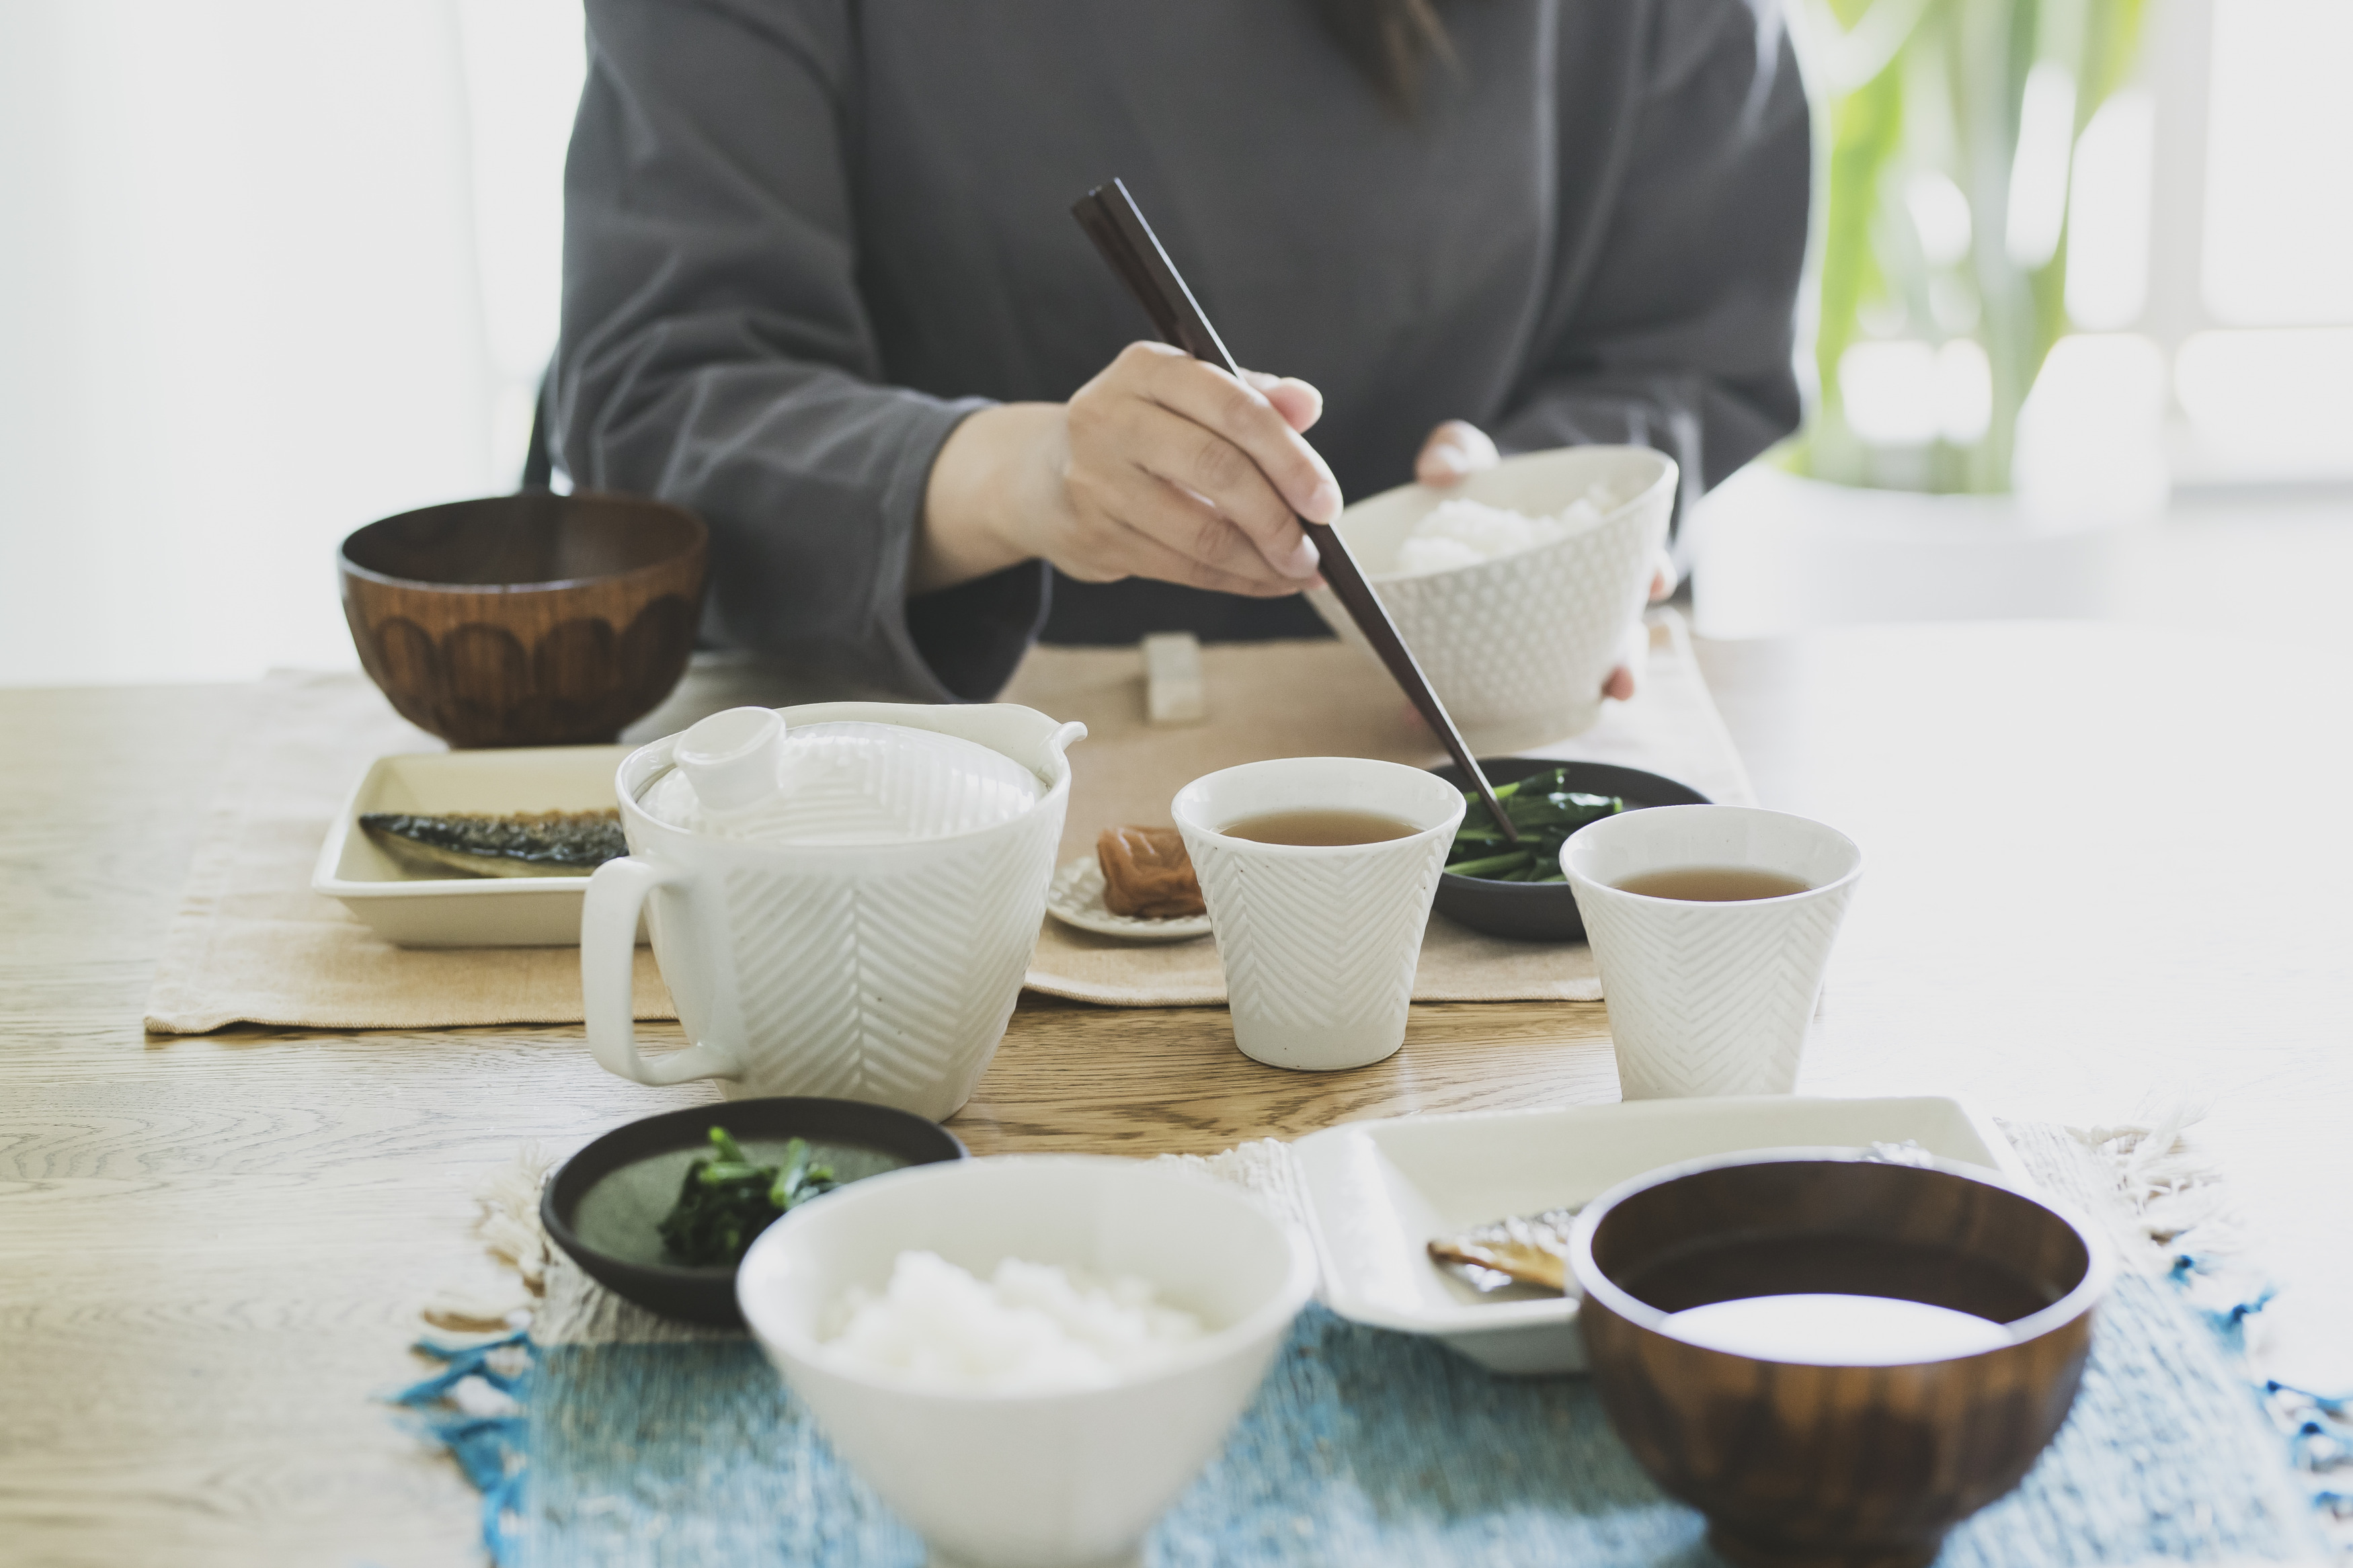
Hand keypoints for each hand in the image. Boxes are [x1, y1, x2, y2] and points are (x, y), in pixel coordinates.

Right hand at [914, 343, 1339, 596]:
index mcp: (1146, 369)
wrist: (1042, 475)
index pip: (1233, 407)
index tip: (1326, 500)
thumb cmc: (1140, 430)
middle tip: (1316, 549)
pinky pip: (1183, 569)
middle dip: (1279, 518)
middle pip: (1217, 469)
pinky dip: (1236, 580)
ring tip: (1299, 570)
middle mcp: (1111, 418)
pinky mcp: (1095, 536)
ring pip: (1201, 532)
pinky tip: (1267, 581)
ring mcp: (1096, 481)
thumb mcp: (1189, 395)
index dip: (1290, 458)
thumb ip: (1251, 396)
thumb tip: (1308, 403)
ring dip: (1262, 561)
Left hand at [1413, 421, 1673, 701]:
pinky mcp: (1506, 655)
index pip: (1637, 556)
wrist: (1451, 518)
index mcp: (1591, 544)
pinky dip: (1469, 708)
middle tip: (1621, 684)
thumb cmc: (1482, 485)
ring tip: (1551, 727)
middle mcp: (1582, 594)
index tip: (1655, 581)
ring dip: (1567, 700)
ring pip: (1572, 671)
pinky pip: (1496, 687)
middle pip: (1620, 631)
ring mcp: (1550, 629)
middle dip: (1626, 660)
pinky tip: (1437, 721)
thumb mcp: (1472, 458)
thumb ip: (1457, 452)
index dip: (1651, 569)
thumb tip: (1440, 468)